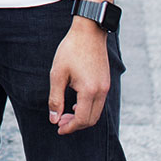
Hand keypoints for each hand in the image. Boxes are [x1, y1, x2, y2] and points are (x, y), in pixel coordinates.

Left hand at [46, 18, 110, 134]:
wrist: (89, 31)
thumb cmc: (71, 50)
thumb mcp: (57, 74)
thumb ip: (55, 99)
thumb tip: (54, 119)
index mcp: (89, 91)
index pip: (82, 119)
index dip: (69, 127)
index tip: (58, 128)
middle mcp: (101, 91)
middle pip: (91, 119)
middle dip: (75, 125)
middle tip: (59, 122)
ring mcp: (106, 86)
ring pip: (96, 112)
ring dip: (82, 117)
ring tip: (65, 113)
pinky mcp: (106, 81)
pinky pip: (99, 102)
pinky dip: (88, 108)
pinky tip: (75, 103)